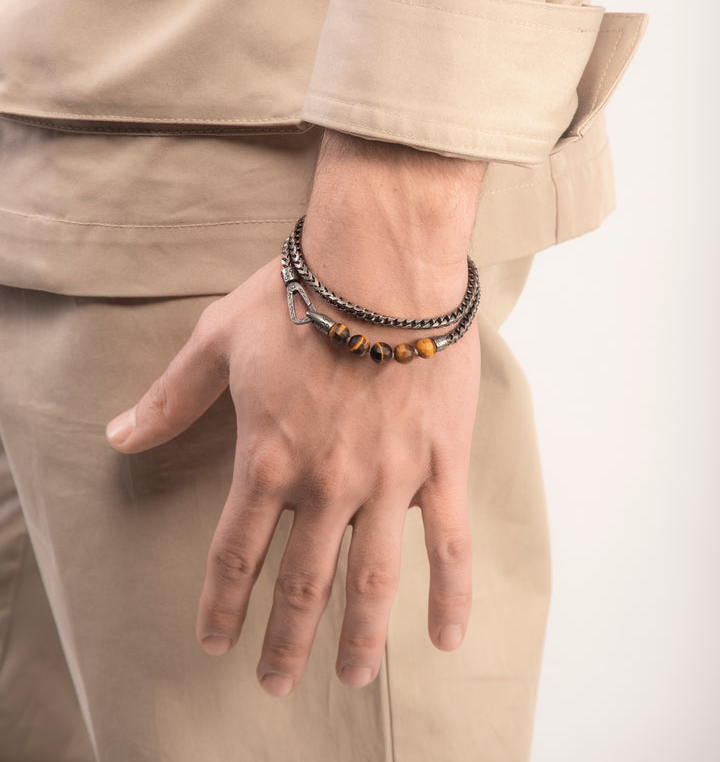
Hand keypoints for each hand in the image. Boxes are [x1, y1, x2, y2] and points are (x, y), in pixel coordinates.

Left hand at [106, 131, 485, 695]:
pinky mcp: (438, 466)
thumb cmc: (297, 297)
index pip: (236, 553)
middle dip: (285, 641)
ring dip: (357, 637)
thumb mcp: (216, 340)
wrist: (382, 269)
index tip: (215, 641)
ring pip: (371, 580)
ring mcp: (385, 482)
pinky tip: (445, 639)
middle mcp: (324, 485)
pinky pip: (449, 544)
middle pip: (302, 584)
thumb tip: (117, 436)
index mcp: (267, 459)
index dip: (223, 604)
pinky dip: (450, 597)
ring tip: (348, 677)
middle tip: (275, 683)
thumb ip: (170, 398)